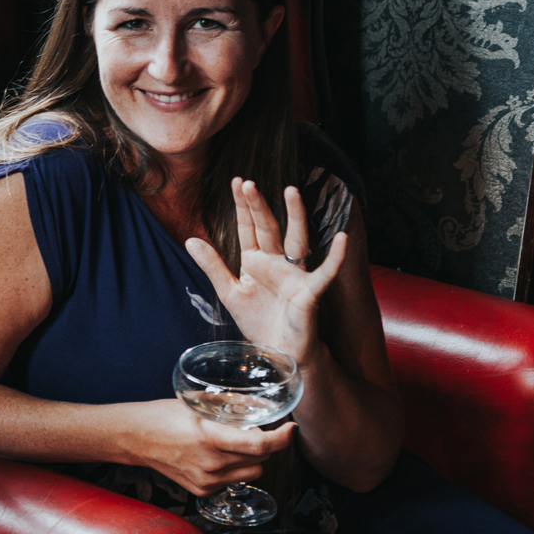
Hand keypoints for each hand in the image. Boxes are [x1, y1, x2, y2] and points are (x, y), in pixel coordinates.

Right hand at [121, 399, 295, 495]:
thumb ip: (230, 406)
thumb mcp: (196, 403)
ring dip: (252, 458)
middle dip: (264, 444)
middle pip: (262, 459)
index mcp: (210, 438)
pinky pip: (234, 480)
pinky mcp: (203, 491)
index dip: (282, 438)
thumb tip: (260, 407)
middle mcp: (211, 464)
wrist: (134, 438)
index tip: (290, 429)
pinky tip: (216, 456)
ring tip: (233, 444)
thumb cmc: (162, 415)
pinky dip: (234, 468)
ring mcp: (207, 481)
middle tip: (253, 430)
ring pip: (253, 472)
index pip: (260, 444)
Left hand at [185, 178, 345, 362]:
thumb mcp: (229, 292)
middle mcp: (276, 262)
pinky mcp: (309, 292)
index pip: (248, 228)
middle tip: (248, 182)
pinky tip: (342, 239)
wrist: (277, 352)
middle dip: (258, 206)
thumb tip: (190, 239)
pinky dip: (335, 257)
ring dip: (295, 216)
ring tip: (291, 192)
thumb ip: (212, 265)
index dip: (243, 206)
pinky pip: (325, 272)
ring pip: (296, 239)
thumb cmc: (257, 321)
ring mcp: (294, 275)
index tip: (237, 181)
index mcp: (255, 261)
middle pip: (268, 228)